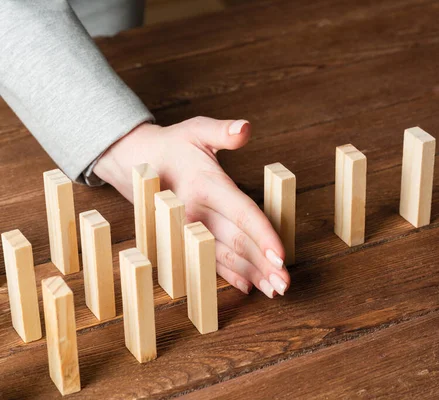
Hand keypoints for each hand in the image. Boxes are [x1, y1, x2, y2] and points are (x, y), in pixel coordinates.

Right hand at [93, 117, 290, 297]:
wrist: (133, 163)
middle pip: (237, 242)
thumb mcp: (197, 130)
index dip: (263, 236)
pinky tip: (248, 286)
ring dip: (251, 275)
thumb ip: (224, 131)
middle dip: (263, 265)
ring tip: (274, 290)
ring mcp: (187, 230)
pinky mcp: (184, 240)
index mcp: (205, 185)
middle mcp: (195, 212)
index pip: (241, 214)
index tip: (281, 256)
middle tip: (285, 284)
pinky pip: (209, 261)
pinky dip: (230, 275)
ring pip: (225, 258)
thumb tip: (246, 128)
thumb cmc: (174, 146)